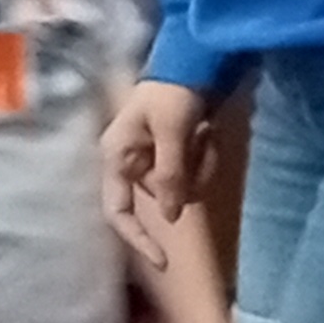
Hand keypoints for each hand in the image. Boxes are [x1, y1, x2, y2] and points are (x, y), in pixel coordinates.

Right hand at [101, 82, 215, 261]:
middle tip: (201, 140)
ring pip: (181, 189)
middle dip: (187, 176)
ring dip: (199, 165)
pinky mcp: (172, 155)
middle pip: (161, 199)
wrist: (193, 60)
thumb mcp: (172, 130)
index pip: (118, 211)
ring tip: (204, 130)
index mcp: (117, 156)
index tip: (164, 262)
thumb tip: (171, 218)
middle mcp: (130, 163)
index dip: (137, 239)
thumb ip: (170, 174)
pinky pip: (191, 174)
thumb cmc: (173, 91)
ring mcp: (152, 160)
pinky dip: (203, 159)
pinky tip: (207, 131)